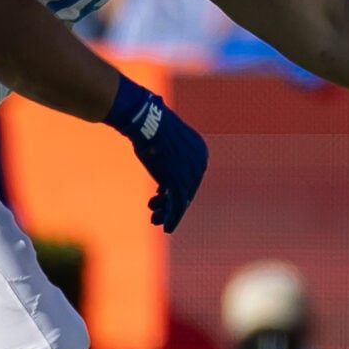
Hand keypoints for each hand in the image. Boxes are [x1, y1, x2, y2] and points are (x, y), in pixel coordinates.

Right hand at [107, 76, 207, 232]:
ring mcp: (191, 175)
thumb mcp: (165, 137)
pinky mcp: (180, 184)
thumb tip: (161, 150)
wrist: (147, 121)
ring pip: (181, 200)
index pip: (190, 176)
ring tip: (154, 220)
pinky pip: (178, 206)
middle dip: (169, 202)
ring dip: (167, 212)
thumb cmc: (150, 124)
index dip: (174, 187)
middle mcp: (200, 164)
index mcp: (200, 151)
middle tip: (154, 212)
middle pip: (187, 189)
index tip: (160, 194)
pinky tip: (165, 227)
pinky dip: (172, 218)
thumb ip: (168, 150)